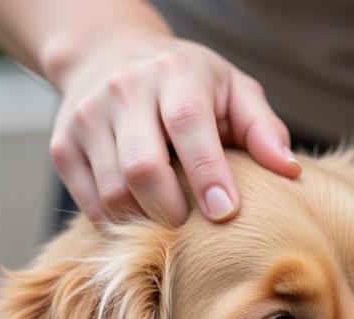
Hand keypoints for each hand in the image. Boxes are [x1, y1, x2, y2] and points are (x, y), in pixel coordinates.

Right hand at [47, 28, 299, 225]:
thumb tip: (289, 170)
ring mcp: (87, 119)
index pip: (188, 126)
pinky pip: (90, 204)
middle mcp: (124, 91)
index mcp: (174, 74)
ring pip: (113, 193)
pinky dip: (117, 224)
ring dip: (144, 222)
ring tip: (167, 222)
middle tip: (192, 227)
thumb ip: (262, 128)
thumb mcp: (232, 90)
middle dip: (171, 210)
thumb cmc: (187, 84)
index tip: (225, 213)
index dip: (208, 174)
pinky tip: (140, 218)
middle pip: (142, 168)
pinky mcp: (63, 147)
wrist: (106, 54)